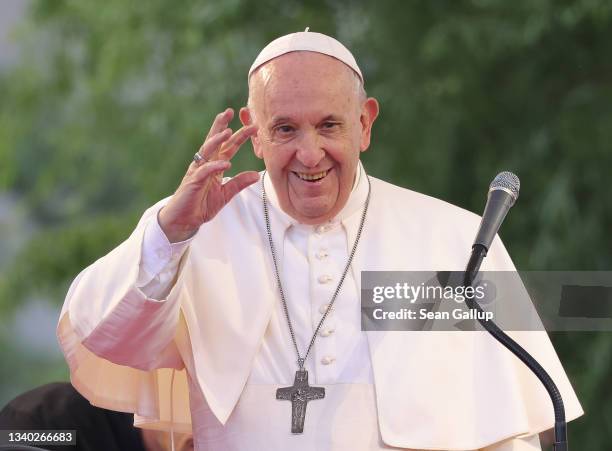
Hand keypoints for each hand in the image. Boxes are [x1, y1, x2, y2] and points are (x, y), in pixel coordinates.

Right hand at [158, 108, 258, 242]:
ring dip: (217, 140)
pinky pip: (205, 171)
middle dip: (222, 125)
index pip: (228, 147)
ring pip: (207, 151)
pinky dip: (215, 166)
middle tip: (231, 111)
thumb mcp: (225, 194)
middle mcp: (205, 164)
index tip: (252, 125)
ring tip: (228, 131)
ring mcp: (198, 171)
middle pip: (215, 141)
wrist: (184, 220)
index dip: (239, 136)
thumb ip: (239, 183)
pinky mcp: (193, 182)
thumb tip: (256, 175)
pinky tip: (225, 163)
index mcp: (214, 166)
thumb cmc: (201, 205)